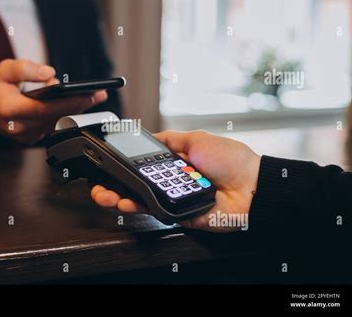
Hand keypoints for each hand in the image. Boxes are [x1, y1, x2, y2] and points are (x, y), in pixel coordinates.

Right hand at [0, 59, 106, 143]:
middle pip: (57, 117)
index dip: (71, 102)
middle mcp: (20, 127)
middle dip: (80, 105)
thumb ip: (26, 69)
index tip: (90, 95)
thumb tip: (51, 74)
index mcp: (12, 110)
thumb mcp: (3, 69)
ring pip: (57, 124)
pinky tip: (76, 106)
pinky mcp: (30, 139)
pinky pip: (51, 127)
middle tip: (100, 94)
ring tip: (93, 97)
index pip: (48, 107)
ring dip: (75, 111)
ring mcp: (25, 136)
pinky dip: (64, 116)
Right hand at [91, 130, 260, 231]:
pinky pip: (155, 211)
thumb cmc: (231, 160)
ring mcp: (173, 198)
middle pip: (137, 183)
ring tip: (106, 194)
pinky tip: (127, 201)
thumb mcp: (198, 138)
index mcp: (176, 162)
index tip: (108, 164)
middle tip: (100, 184)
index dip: (125, 165)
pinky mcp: (178, 215)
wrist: (252, 186)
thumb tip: (151, 135)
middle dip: (115, 183)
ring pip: (141, 199)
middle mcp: (172, 180)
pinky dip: (140, 207)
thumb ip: (172, 139)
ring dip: (120, 196)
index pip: (143, 164)